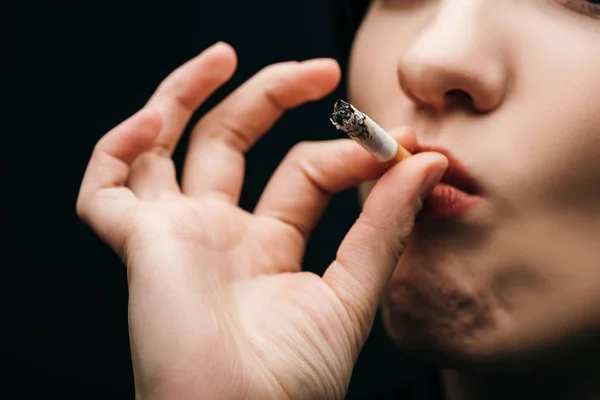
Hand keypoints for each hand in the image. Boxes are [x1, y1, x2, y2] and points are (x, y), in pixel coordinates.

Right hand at [76, 42, 446, 399]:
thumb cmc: (293, 383)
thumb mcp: (351, 294)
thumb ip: (384, 227)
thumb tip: (425, 164)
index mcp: (266, 246)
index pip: (303, 171)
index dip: (346, 152)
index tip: (395, 145)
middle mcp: (218, 234)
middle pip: (233, 142)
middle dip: (273, 96)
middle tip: (323, 70)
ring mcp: (175, 235)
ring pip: (163, 148)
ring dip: (186, 95)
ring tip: (226, 55)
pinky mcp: (137, 245)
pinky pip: (103, 189)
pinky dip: (117, 149)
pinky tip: (153, 121)